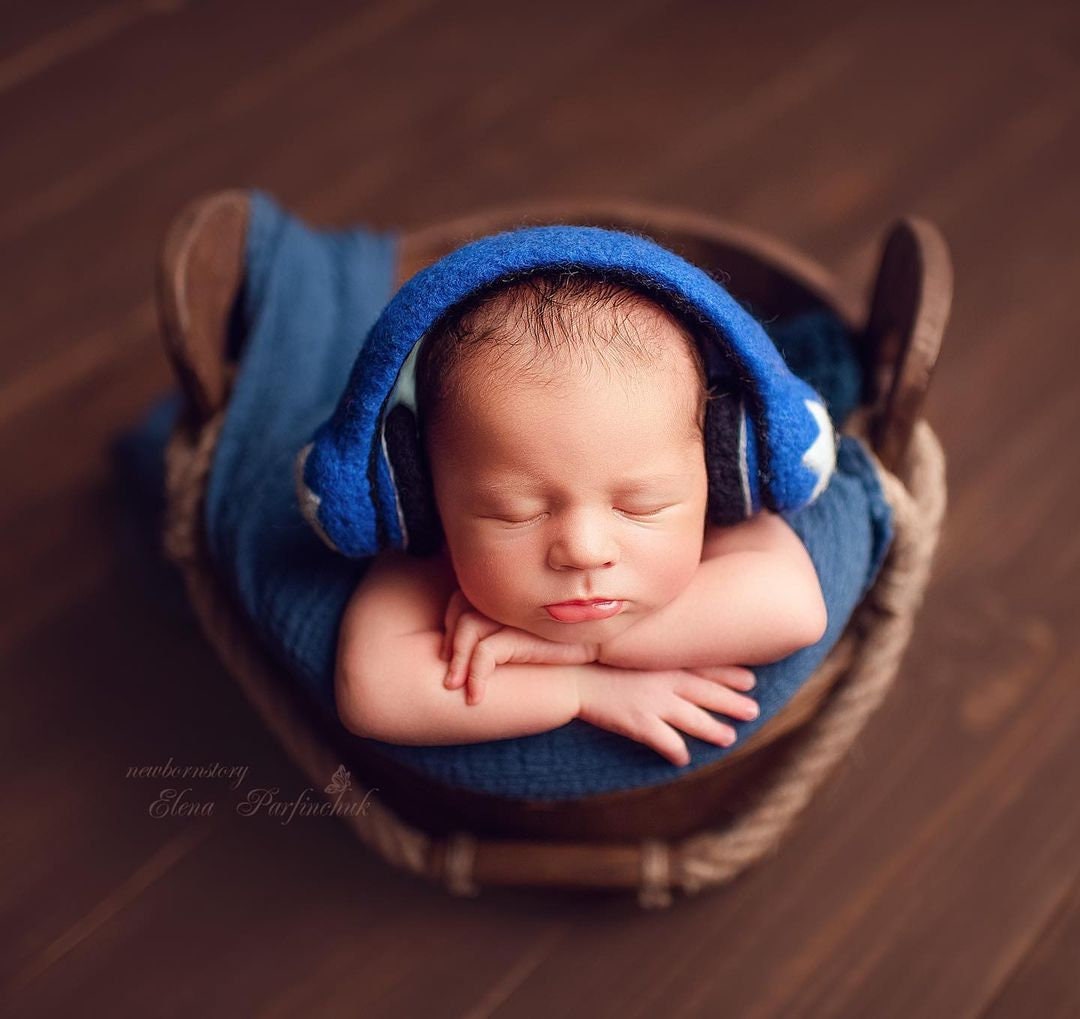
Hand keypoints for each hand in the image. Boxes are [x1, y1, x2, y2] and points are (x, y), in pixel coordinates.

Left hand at [441, 589, 598, 705]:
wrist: (603, 644)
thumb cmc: (565, 638)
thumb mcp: (530, 630)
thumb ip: (505, 624)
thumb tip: (471, 644)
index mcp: (508, 591)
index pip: (462, 596)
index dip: (449, 621)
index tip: (448, 654)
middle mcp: (509, 596)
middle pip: (458, 606)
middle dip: (449, 640)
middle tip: (450, 673)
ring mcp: (516, 613)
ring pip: (466, 627)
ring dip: (456, 661)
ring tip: (455, 687)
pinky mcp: (525, 635)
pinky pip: (485, 653)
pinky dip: (475, 675)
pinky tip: (475, 697)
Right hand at [575, 662, 758, 766]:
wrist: (570, 675)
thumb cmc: (596, 660)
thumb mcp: (629, 650)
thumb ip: (649, 654)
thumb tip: (667, 661)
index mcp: (662, 662)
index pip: (704, 666)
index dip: (729, 674)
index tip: (750, 679)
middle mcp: (663, 681)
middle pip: (706, 692)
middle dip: (731, 702)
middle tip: (754, 710)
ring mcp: (652, 702)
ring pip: (692, 718)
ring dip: (713, 729)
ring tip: (729, 738)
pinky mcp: (638, 722)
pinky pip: (664, 741)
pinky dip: (676, 750)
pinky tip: (683, 758)